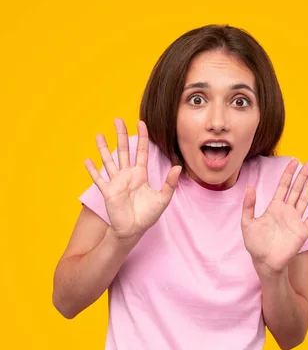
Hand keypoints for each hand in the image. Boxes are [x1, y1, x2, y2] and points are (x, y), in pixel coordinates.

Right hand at [84, 118, 181, 240]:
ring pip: (109, 161)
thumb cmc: (147, 215)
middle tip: (117, 119)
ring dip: (103, 149)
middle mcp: (127, 175)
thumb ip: (170, 183)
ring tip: (98, 135)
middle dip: (121, 135)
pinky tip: (87, 160)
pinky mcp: (108, 192)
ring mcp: (117, 182)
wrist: (134, 230)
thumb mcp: (163, 198)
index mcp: (140, 174)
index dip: (142, 137)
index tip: (141, 123)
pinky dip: (92, 170)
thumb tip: (178, 167)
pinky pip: (99, 179)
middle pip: (123, 150)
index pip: (141, 151)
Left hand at [241, 159, 307, 274]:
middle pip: (296, 189)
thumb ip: (249, 205)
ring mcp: (295, 220)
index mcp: (274, 207)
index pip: (283, 186)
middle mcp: (286, 211)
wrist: (265, 261)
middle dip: (302, 176)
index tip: (293, 162)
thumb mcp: (247, 223)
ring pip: (304, 199)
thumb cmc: (255, 244)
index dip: (288, 174)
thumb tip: (249, 187)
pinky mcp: (301, 232)